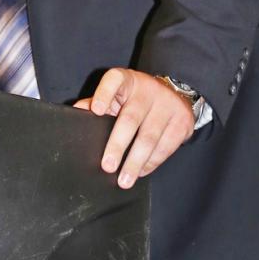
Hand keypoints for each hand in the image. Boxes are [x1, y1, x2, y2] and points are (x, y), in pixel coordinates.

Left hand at [73, 68, 194, 188]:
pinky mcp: (182, 120)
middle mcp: (147, 89)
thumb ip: (99, 102)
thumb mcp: (118, 94)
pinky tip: (141, 172)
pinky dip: (152, 162)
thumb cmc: (135, 98)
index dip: (104, 94)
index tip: (96, 110)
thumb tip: (76, 113)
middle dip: (118, 145)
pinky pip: (166, 146)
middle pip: (131, 118)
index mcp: (126, 80)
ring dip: (135, 162)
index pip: (114, 81)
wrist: (175, 92)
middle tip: (108, 166)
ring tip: (124, 180)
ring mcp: (167, 104)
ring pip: (149, 137)